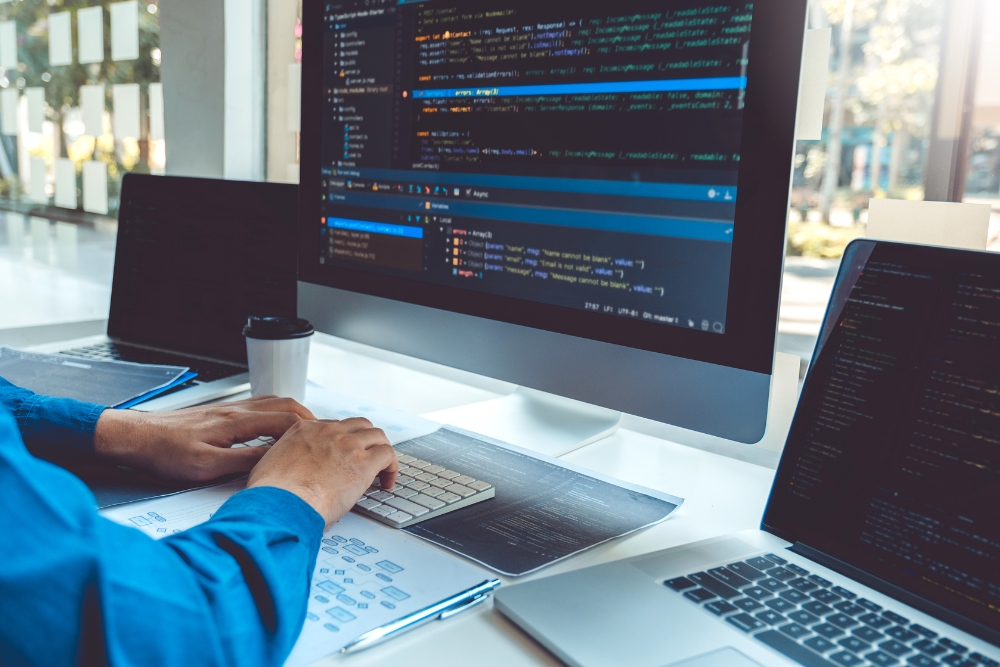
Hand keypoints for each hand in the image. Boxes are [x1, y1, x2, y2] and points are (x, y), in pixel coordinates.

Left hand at [94, 396, 315, 481]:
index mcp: (236, 422)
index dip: (309, 431)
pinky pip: (259, 406)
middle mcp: (236, 410)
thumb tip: (273, 463)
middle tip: (323, 436)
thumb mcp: (206, 467)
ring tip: (306, 431)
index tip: (323, 442)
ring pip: (273, 403)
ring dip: (294, 414)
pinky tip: (274, 427)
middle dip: (309, 419)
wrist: (136, 438)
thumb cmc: (164, 452)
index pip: (286, 420)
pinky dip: (276, 414)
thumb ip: (242, 463)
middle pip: (285, 406)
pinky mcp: (221, 414)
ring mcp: (229, 409)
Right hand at [247, 418, 397, 526]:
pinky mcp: (362, 463)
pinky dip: (392, 467)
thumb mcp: (269, 467)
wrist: (278, 504)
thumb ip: (284, 463)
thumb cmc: (270, 495)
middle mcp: (327, 432)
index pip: (333, 427)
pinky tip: (387, 482)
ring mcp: (347, 444)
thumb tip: (291, 476)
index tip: (345, 455)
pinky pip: (388, 455)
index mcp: (303, 431)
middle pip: (358, 425)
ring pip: (377, 436)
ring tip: (382, 470)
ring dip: (381, 452)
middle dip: (366, 441)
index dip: (342, 442)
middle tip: (368, 458)